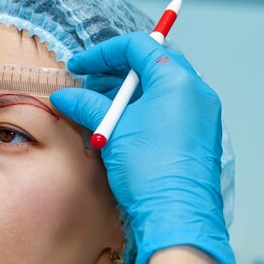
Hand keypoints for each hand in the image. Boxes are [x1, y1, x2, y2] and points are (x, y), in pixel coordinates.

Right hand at [50, 32, 242, 263]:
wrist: (177, 217)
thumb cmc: (150, 170)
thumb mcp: (112, 130)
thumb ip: (87, 105)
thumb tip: (64, 96)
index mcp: (177, 81)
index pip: (139, 46)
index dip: (103, 53)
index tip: (79, 66)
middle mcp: (194, 92)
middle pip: (151, 64)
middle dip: (114, 72)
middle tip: (87, 85)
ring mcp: (199, 115)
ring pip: (157, 89)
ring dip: (125, 92)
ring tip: (97, 107)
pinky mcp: (195, 137)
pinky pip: (166, 110)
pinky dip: (140, 110)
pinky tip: (117, 126)